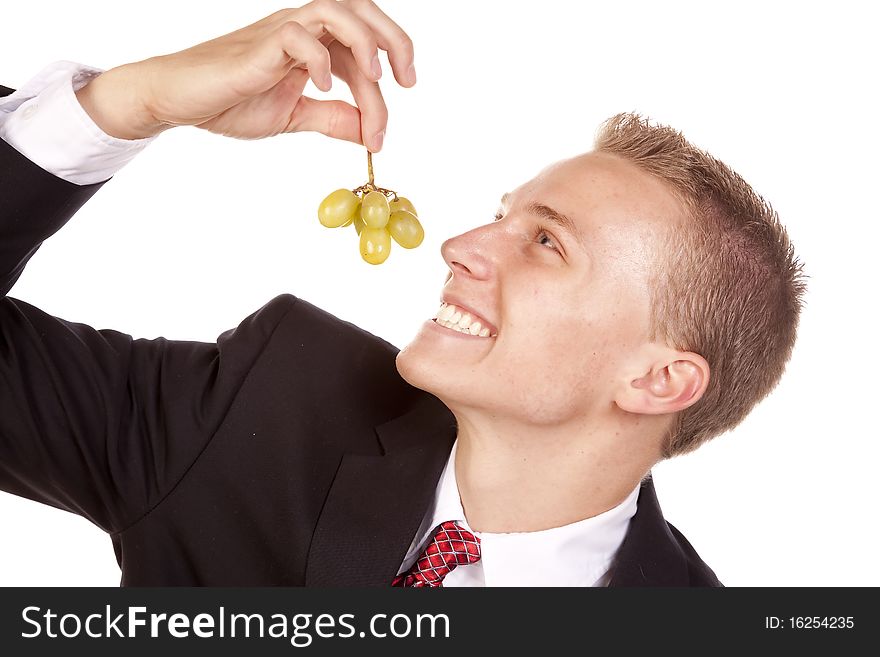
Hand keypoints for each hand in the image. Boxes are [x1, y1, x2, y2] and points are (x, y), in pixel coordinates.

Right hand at [74, 0, 414, 149]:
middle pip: (361, 11)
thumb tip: (367, 132)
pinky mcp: (260, 45)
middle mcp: (302, 29)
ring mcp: (281, 32)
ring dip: (365, 41)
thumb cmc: (230, 101)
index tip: (383, 133)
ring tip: (377, 79)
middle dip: (394, 40)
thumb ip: (331, 119)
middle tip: (408, 81)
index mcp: (314, 45)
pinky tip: (323, 87)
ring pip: (335, 11)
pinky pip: (296, 35)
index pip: (364, 52)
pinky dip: (319, 58)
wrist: (180, 99)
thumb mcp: (294, 116)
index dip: (382, 91)